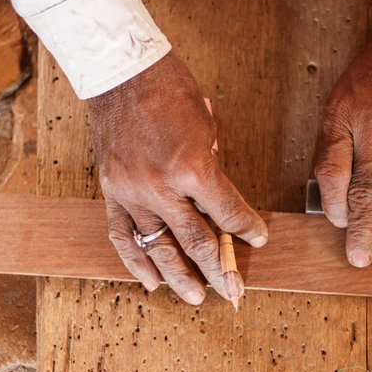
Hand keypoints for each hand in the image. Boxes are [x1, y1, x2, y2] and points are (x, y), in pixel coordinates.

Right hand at [89, 54, 267, 304]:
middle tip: (233, 290)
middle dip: (219, 269)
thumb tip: (218, 202)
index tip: (258, 239)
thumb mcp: (207, 128)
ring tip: (196, 297)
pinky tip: (151, 281)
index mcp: (193, 168)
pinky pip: (123, 236)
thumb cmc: (170, 93)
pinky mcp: (113, 192)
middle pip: (196, 241)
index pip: (228, 213)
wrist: (122, 74)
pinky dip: (136, 262)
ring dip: (180, 277)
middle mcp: (163, 188)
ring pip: (159, 248)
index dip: (247, 229)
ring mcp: (134, 193)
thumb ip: (212, 169)